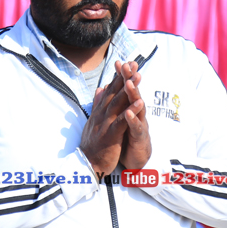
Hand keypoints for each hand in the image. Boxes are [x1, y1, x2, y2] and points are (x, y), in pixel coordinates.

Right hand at [80, 62, 144, 178]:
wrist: (87, 164)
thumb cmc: (92, 144)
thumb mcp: (94, 121)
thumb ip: (98, 104)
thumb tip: (100, 88)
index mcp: (99, 111)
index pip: (109, 90)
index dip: (118, 76)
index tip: (127, 63)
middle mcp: (101, 114)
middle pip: (114, 92)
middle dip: (124, 77)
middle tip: (134, 63)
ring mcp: (105, 124)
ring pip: (118, 103)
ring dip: (128, 89)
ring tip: (138, 77)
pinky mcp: (110, 136)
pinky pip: (121, 122)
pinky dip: (131, 112)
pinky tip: (140, 103)